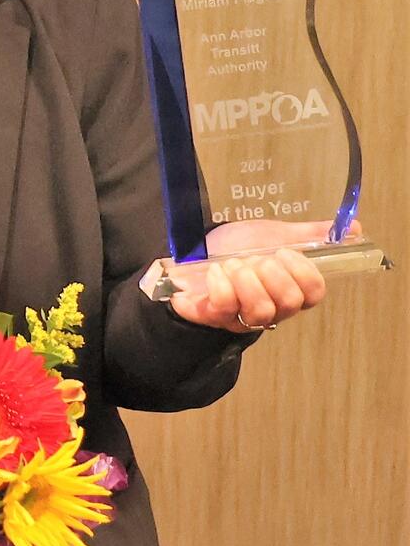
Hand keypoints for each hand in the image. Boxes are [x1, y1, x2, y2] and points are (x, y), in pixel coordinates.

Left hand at [165, 219, 337, 332]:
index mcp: (290, 290)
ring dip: (246, 279)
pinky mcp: (214, 317)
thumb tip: (353, 228)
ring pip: (261, 310)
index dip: (302, 272)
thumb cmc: (236, 247)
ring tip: (234, 265)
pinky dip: (220, 283)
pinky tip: (216, 271)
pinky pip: (225, 306)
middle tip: (255, 260)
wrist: (191, 252)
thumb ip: (311, 235)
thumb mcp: (274, 234)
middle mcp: (271, 309)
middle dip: (271, 273)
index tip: (283, 252)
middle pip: (290, 302)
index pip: (314, 293)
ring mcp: (242, 317)